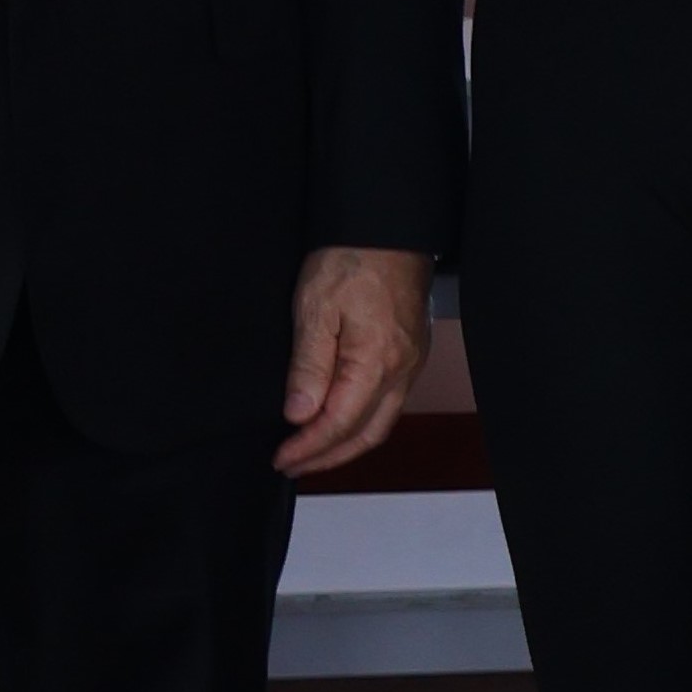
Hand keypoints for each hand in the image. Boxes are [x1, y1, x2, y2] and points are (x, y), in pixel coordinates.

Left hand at [277, 246, 433, 475]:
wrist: (387, 226)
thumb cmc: (352, 259)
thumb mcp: (315, 308)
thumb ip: (308, 366)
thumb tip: (299, 415)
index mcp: (375, 362)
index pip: (339, 424)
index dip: (307, 448)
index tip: (280, 457)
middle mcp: (400, 370)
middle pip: (366, 435)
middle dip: (328, 458)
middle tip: (292, 465)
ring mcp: (410, 363)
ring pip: (381, 423)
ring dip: (346, 444)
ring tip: (312, 452)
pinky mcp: (411, 352)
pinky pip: (390, 403)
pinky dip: (363, 423)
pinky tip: (342, 420)